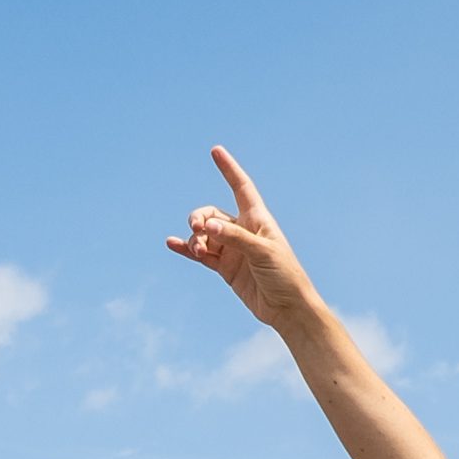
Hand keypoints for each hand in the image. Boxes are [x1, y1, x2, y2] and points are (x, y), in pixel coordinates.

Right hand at [163, 146, 326, 335]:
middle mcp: (243, 230)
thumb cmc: (284, 275)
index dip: (228, 169)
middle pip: (212, 214)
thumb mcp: (262, 252)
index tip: (215, 151)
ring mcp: (232, 249)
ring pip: (204, 235)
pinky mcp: (225, 268)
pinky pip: (201, 254)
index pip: (240, 187)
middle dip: (199, 218)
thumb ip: (234, 237)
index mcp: (257, 219)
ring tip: (198, 250)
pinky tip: (171, 244)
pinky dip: (186, 249)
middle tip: (197, 228)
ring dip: (195, 239)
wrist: (287, 308)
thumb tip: (208, 226)